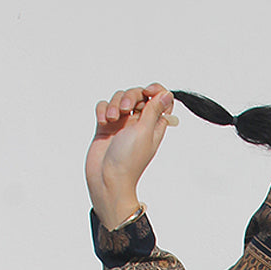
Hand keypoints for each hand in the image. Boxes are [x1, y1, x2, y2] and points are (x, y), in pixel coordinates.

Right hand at [85, 83, 175, 228]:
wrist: (107, 178)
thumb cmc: (129, 160)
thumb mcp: (145, 132)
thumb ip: (154, 111)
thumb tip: (167, 94)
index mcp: (154, 125)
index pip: (160, 100)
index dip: (155, 91)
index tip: (147, 93)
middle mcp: (139, 123)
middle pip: (138, 95)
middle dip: (131, 97)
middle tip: (126, 110)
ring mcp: (122, 124)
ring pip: (119, 99)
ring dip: (113, 104)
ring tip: (111, 119)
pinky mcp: (106, 126)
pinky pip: (104, 107)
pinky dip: (102, 110)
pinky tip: (103, 121)